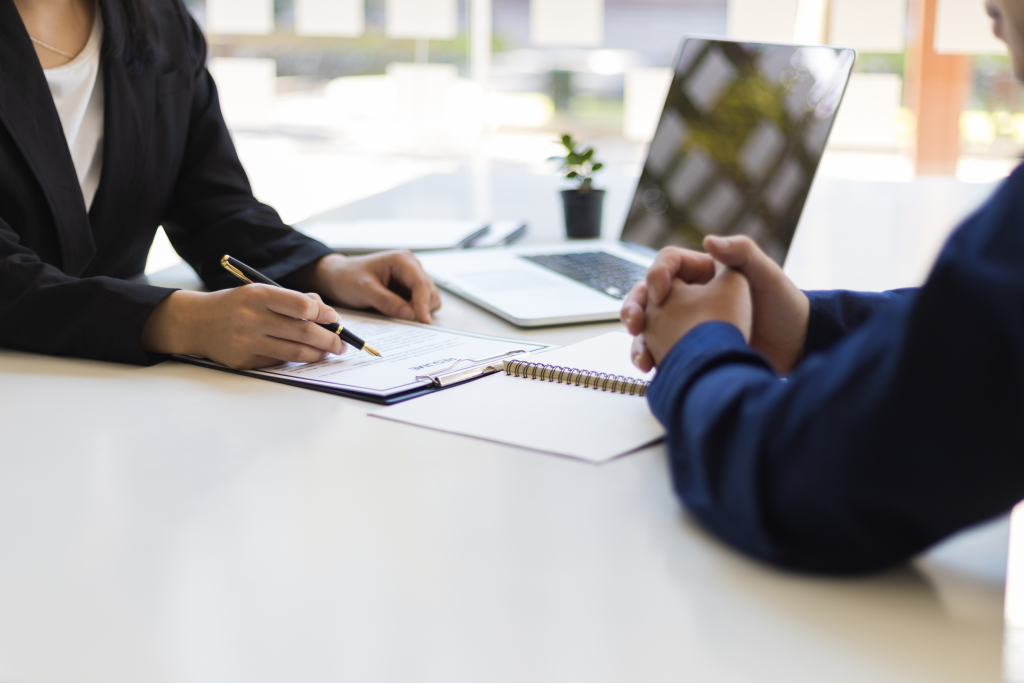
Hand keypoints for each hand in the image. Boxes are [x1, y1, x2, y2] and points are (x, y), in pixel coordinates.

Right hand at [141, 286, 347, 368]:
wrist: (196, 322)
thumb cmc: (236, 305)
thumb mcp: (260, 291)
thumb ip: (293, 299)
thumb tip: (327, 313)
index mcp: (258, 296)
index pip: (302, 306)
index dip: (324, 314)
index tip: (334, 319)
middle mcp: (252, 319)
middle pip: (304, 333)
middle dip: (330, 340)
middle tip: (342, 343)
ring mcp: (247, 342)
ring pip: (295, 353)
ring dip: (319, 354)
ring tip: (329, 352)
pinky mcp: (244, 362)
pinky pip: (279, 362)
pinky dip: (296, 359)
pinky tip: (304, 355)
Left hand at [292, 252, 441, 323]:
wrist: (337, 277)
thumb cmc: (348, 277)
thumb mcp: (364, 290)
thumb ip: (387, 301)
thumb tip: (409, 314)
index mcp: (402, 260)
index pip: (421, 283)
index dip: (424, 303)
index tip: (423, 321)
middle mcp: (411, 267)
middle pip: (430, 291)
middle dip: (422, 308)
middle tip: (405, 321)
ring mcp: (410, 278)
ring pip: (429, 299)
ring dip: (419, 311)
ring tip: (397, 315)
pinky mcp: (408, 289)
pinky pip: (420, 303)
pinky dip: (414, 312)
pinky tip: (399, 314)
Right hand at [621, 237, 809, 373]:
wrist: (795, 348)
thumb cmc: (785, 307)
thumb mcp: (767, 274)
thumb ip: (742, 252)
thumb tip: (708, 240)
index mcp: (705, 272)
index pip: (668, 263)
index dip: (657, 273)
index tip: (660, 292)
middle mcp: (690, 295)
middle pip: (648, 294)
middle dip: (634, 307)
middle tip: (635, 323)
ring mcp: (686, 323)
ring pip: (648, 325)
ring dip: (637, 338)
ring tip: (641, 356)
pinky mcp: (688, 348)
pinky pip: (660, 349)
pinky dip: (650, 357)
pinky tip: (651, 367)